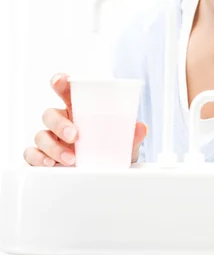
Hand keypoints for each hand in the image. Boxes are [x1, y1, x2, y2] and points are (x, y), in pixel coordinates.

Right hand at [23, 73, 147, 166]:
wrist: (105, 174)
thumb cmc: (109, 150)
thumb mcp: (123, 142)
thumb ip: (131, 134)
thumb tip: (140, 127)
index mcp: (78, 110)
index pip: (66, 91)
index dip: (60, 82)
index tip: (59, 80)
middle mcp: (61, 122)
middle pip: (50, 114)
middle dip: (59, 123)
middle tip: (75, 135)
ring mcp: (51, 139)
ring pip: (41, 135)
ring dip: (54, 146)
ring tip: (71, 158)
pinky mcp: (42, 156)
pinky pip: (32, 153)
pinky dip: (39, 158)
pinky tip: (50, 163)